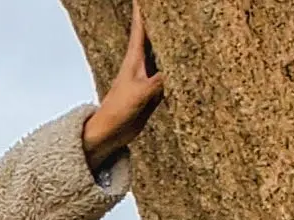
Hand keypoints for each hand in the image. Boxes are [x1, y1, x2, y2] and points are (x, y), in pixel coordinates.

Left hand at [83, 0, 164, 169]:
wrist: (110, 133)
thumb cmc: (118, 111)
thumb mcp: (142, 92)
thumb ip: (161, 80)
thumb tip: (179, 67)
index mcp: (134, 59)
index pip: (140, 27)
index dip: (143, 10)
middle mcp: (141, 64)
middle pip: (153, 36)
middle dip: (159, 21)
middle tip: (169, 7)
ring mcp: (148, 76)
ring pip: (163, 53)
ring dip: (170, 40)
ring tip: (179, 26)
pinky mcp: (153, 91)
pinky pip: (169, 73)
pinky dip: (176, 64)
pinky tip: (184, 60)